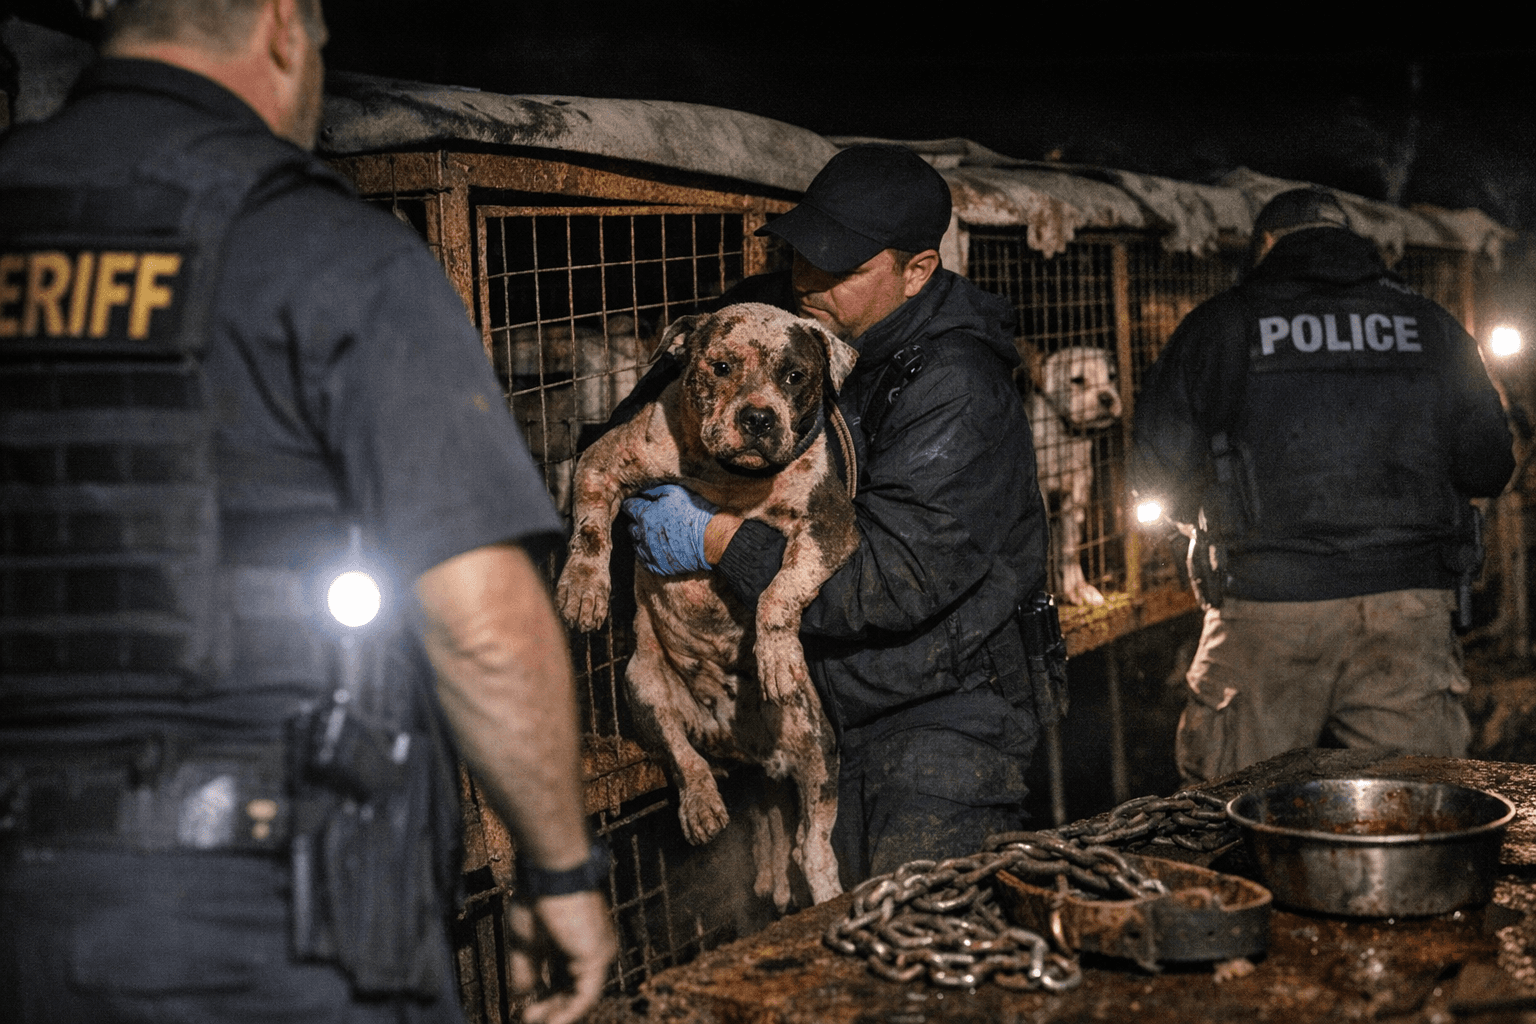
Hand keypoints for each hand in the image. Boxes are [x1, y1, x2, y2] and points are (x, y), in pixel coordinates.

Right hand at [508, 890, 617, 1023]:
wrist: (550, 876)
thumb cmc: (537, 899)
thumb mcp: (525, 942)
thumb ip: (525, 970)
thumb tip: (522, 995)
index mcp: (573, 941)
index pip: (561, 977)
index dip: (542, 995)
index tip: (523, 1009)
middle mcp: (589, 947)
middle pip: (570, 987)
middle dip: (548, 1007)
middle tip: (527, 1018)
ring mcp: (597, 951)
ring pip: (579, 994)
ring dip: (557, 1013)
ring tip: (533, 1022)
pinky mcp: (597, 956)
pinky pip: (586, 994)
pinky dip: (569, 1011)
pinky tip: (552, 1022)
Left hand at [621, 484, 717, 574]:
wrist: (711, 538)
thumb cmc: (694, 513)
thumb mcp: (676, 492)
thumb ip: (655, 490)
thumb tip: (643, 491)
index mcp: (645, 516)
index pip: (629, 507)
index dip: (631, 504)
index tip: (633, 503)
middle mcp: (644, 535)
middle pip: (631, 528)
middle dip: (636, 522)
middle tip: (646, 519)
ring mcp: (651, 553)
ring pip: (637, 546)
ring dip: (641, 539)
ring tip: (651, 535)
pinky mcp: (660, 566)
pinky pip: (646, 562)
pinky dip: (648, 555)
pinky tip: (655, 550)